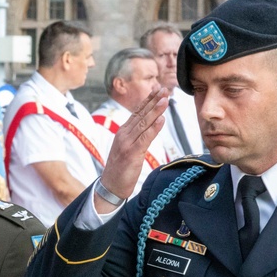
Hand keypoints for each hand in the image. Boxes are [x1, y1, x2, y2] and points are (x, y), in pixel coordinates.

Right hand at [96, 88, 168, 212]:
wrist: (110, 187)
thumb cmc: (121, 169)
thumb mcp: (128, 149)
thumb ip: (136, 136)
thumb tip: (149, 126)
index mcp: (123, 132)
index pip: (137, 112)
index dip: (148, 100)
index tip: (158, 90)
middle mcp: (124, 134)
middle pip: (141, 114)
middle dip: (153, 100)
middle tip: (165, 89)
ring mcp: (127, 143)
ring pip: (143, 123)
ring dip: (155, 110)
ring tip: (165, 99)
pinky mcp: (131, 153)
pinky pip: (145, 138)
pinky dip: (153, 128)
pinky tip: (161, 119)